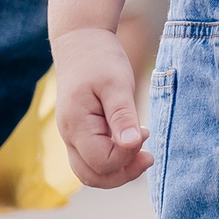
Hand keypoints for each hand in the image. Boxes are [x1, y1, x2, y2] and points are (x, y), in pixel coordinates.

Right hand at [51, 27, 150, 188]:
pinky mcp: (81, 133)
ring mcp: (73, 137)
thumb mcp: (116, 83)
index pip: (101, 163)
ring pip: (92, 172)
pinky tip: (132, 142)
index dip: (126, 157)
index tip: (144, 134)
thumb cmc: (100, 60)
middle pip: (93, 176)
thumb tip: (133, 145)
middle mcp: (69, 137)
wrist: (81, 43)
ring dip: (119, 169)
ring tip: (143, 151)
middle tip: (149, 156)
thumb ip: (123, 115)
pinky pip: (94, 160)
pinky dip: (114, 160)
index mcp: (76, 126)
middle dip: (124, 173)